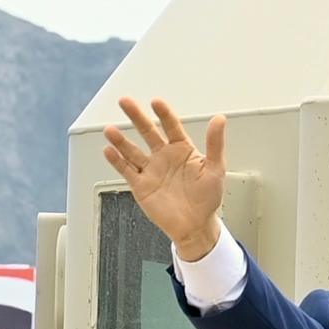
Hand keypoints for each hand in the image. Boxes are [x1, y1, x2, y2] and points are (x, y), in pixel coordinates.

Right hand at [101, 96, 227, 260]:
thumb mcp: (215, 168)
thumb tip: (220, 119)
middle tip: (125, 102)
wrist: (195, 226)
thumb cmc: (207, 199)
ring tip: (110, 130)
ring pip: (132, 151)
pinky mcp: (141, 185)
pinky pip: (126, 170)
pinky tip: (109, 151)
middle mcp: (164, 156)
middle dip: (136, 117)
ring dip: (121, 140)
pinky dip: (116, 161)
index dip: (164, 113)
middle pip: (147, 132)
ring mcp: (151, 170)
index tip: (156, 102)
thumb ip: (215, 143)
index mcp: (182, 149)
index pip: (171, 126)